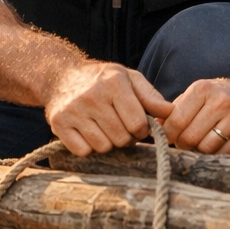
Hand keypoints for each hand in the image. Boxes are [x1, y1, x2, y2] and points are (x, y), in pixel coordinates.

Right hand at [46, 61, 174, 155]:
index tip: (138, 125)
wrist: (61, 76)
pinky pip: (83, 152)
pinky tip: (88, 132)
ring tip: (105, 129)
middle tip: (120, 127)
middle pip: (121, 139)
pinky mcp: (59, 124)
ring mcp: (73, 110)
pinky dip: (89, 147)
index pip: (137, 123)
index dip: (142, 129)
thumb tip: (170, 113)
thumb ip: (150, 96)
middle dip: (126, 138)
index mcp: (113, 82)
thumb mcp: (129, 79)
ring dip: (108, 143)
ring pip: (103, 147)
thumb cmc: (102, 79)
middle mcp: (92, 95)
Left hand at [165, 77, 229, 154]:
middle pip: (189, 137)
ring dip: (199, 151)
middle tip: (187, 143)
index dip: (169, 134)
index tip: (171, 137)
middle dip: (183, 144)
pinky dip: (216, 155)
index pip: (176, 120)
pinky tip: (218, 147)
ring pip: (205, 149)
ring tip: (202, 144)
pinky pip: (223, 154)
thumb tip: (155, 127)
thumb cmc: (220, 97)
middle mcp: (221, 101)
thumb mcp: (198, 94)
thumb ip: (176, 109)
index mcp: (203, 89)